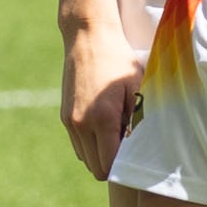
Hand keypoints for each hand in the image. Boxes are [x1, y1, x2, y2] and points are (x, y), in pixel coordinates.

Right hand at [62, 21, 140, 180]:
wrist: (88, 39)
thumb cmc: (120, 62)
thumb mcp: (138, 88)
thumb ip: (138, 120)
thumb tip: (142, 147)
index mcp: (102, 120)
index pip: (109, 165)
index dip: (125, 167)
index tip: (139, 157)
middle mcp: (80, 124)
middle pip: (96, 168)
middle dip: (114, 164)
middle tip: (131, 148)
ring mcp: (69, 122)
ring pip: (85, 158)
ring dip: (101, 154)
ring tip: (120, 135)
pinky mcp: (64, 117)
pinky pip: (78, 145)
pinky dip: (92, 145)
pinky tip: (107, 129)